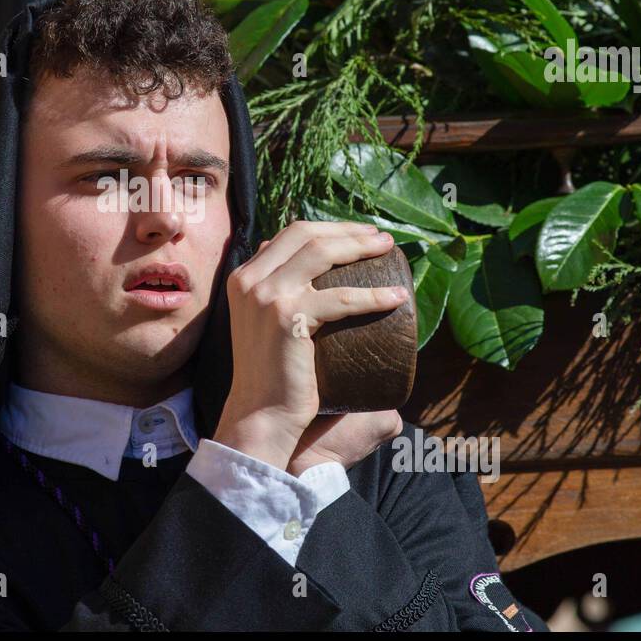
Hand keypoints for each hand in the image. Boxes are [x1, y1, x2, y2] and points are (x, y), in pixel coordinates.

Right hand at [212, 220, 407, 471]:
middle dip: (349, 231)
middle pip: (306, 234)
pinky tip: (396, 299)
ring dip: (361, 247)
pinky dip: (373, 296)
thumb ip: (277, 289)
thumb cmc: (272, 372)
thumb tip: (307, 266)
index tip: (361, 233)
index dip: (331, 228)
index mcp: (244, 276)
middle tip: (382, 239)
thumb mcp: (263, 321)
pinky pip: (341, 298)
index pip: (291, 234)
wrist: (260, 413)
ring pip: (321, 253)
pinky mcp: (288, 318)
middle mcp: (250, 280)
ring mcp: (266, 296)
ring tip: (389, 252)